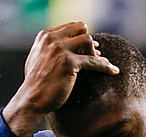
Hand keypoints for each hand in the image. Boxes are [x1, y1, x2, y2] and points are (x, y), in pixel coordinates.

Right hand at [3, 21, 119, 136]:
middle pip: (81, 29)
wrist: (32, 100)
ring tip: (104, 63)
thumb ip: (47, 49)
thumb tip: (60, 47)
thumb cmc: (35, 84)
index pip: (70, 27)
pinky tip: (113, 71)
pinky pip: (94, 61)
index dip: (80, 37)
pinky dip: (105, 66)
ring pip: (88, 41)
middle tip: (96, 54)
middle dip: (89, 40)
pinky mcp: (69, 63)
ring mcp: (60, 50)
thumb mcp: (37, 59)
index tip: (87, 48)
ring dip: (96, 52)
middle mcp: (52, 39)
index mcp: (45, 36)